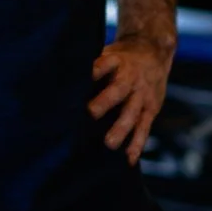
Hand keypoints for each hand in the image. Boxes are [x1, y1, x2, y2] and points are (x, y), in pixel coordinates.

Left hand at [89, 34, 172, 164]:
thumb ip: (90, 67)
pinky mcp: (151, 108)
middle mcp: (130, 78)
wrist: (155, 52)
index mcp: (116, 62)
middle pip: (118, 90)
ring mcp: (142, 94)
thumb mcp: (108, 54)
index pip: (103, 64)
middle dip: (104, 102)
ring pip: (132, 112)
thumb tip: (56, 81)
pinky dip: (137, 143)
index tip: (77, 78)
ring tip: (109, 144)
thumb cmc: (121, 58)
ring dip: (121, 129)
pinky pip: (144, 127)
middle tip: (91, 113)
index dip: (93, 71)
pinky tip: (128, 159)